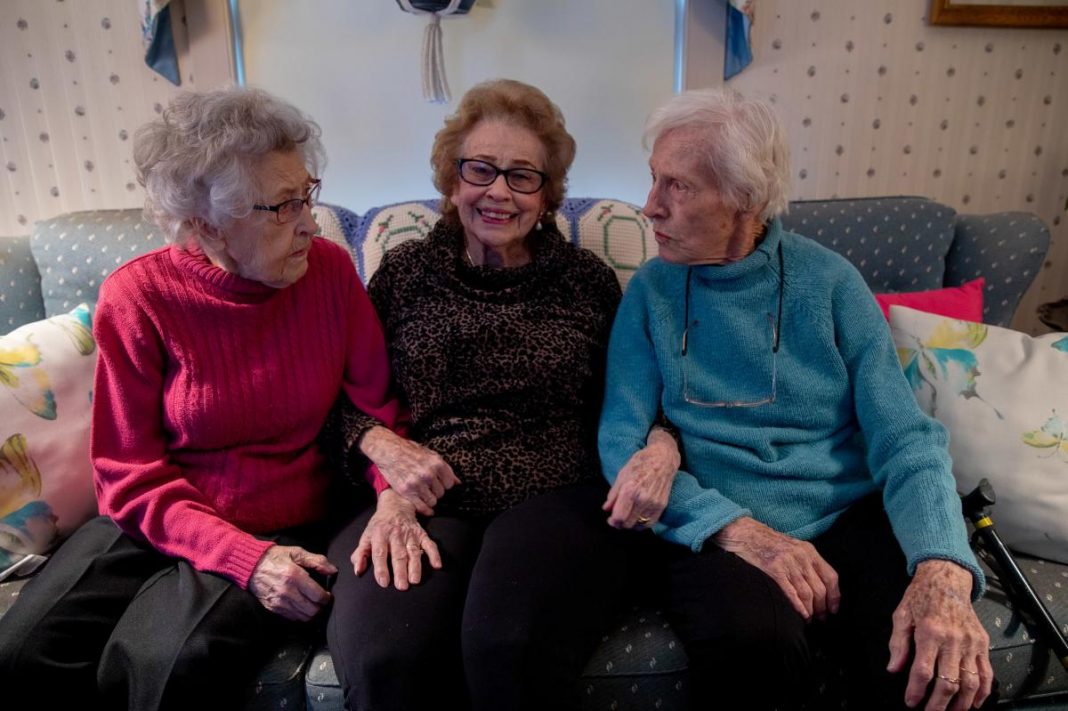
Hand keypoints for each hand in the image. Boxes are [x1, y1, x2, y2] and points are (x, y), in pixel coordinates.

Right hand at [249, 545, 336, 621]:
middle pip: (312, 610)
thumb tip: (333, 570)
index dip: (327, 597)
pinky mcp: (273, 608)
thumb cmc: (276, 557)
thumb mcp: (297, 553)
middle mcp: (287, 592)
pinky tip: (301, 606)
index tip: (327, 594)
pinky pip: (292, 618)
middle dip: (320, 607)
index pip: (318, 596)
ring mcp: (279, 602)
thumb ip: (317, 561)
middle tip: (320, 600)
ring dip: (311, 613)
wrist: (251, 565)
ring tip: (312, 604)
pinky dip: (300, 615)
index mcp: (294, 576)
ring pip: (303, 617)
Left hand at [352, 489, 441, 590]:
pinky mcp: (421, 534)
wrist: (395, 505)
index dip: (381, 568)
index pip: (380, 553)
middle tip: (402, 586)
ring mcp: (410, 534)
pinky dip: (434, 554)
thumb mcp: (366, 536)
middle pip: (398, 554)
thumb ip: (361, 554)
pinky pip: (430, 544)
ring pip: (413, 551)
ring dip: (415, 566)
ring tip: (415, 580)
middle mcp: (395, 534)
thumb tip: (358, 570)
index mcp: (380, 535)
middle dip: (400, 571)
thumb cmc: (379, 525)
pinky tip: (437, 565)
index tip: (383, 582)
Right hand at [360, 426, 458, 515]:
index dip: (445, 485)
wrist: (388, 450)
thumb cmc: (409, 451)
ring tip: (424, 494)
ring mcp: (417, 483)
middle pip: (441, 493)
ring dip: (430, 499)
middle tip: (429, 488)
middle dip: (436, 492)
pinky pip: (421, 507)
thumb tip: (457, 482)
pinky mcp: (406, 491)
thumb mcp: (430, 454)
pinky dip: (425, 510)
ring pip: (432, 501)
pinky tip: (426, 508)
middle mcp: (428, 473)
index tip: (440, 484)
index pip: (449, 483)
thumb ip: (445, 469)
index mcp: (436, 463)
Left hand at [603, 427, 679, 528]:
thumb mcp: (622, 474)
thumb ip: (613, 494)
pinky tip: (636, 518)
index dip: (613, 521)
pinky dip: (641, 524)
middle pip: (628, 523)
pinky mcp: (662, 506)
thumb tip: (606, 508)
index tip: (610, 519)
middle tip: (616, 519)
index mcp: (630, 489)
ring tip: (626, 518)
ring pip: (639, 525)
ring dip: (630, 525)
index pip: (619, 516)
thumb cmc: (641, 463)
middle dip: (620, 524)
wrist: (663, 459)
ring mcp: (654, 503)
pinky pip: (650, 523)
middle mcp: (643, 498)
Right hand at [714, 516, 839, 620]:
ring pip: (807, 592)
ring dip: (811, 610)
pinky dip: (798, 606)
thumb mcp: (793, 547)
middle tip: (821, 618)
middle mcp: (802, 556)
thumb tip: (817, 584)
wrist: (745, 533)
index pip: (831, 576)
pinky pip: (791, 592)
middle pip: (820, 588)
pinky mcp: (774, 569)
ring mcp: (788, 562)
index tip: (834, 608)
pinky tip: (802, 615)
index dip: (835, 595)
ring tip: (810, 619)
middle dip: (823, 607)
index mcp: (809, 551)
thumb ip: (806, 561)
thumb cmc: (768, 542)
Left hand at [887, 560, 991, 710]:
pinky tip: (973, 703)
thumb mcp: (901, 615)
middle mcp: (953, 640)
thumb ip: (898, 644)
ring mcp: (971, 643)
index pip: (923, 671)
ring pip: (970, 682)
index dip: (917, 691)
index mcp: (930, 632)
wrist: (947, 578)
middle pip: (949, 682)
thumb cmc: (921, 596)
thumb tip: (894, 669)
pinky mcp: (983, 644)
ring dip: (962, 703)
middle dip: (939, 704)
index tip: (911, 702)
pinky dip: (982, 692)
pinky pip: (986, 673)